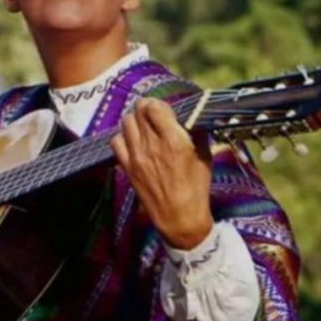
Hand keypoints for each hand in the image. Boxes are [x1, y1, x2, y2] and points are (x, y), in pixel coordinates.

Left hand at [110, 98, 213, 249]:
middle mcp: (152, 145)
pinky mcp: (126, 166)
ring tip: (143, 126)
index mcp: (175, 140)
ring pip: (126, 122)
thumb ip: (196, 132)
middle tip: (152, 114)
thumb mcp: (205, 156)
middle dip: (146, 108)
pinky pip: (116, 141)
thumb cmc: (197, 187)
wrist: (179, 217)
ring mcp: (136, 156)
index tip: (163, 108)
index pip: (155, 107)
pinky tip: (133, 141)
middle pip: (138, 111)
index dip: (158, 103)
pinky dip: (123, 136)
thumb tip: (190, 115)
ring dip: (135, 120)